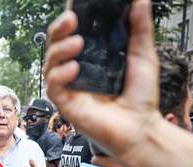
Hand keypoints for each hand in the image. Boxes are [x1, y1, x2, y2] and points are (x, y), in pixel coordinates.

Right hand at [45, 0, 161, 160]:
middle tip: (70, 19)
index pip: (73, 34)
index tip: (75, 9)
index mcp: (91, 58)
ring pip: (49, 64)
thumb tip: (140, 1)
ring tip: (77, 43)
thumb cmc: (140, 98)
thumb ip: (140, 30)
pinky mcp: (66, 104)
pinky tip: (74, 69)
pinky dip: (59, 75)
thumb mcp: (143, 57)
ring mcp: (69, 87)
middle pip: (56, 46)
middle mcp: (77, 71)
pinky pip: (52, 87)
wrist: (140, 128)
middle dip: (59, 30)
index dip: (69, 21)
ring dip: (59, 50)